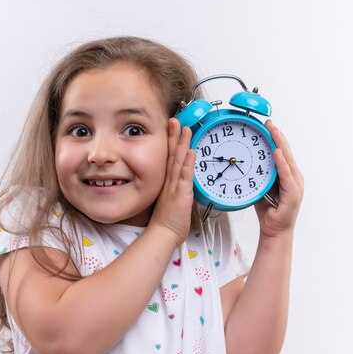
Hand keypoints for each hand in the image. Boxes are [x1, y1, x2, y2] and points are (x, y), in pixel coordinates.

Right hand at [149, 118, 195, 246]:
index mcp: (166, 181)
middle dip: (173, 137)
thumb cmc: (167, 219)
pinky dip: (188, 163)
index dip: (170, 142)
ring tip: (184, 129)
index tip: (172, 128)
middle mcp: (169, 181)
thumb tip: (180, 179)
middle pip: (172, 155)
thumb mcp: (170, 199)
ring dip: (181, 144)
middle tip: (175, 120)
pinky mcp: (181, 194)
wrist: (162, 233)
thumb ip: (174, 187)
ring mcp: (174, 187)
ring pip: (178, 162)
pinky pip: (185, 176)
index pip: (169, 158)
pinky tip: (190, 152)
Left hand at [254, 120, 303, 238]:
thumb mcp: (260, 187)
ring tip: (274, 131)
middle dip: (278, 136)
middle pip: (286, 152)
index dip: (275, 137)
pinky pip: (286, 175)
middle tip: (269, 123)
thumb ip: (257, 174)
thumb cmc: (268, 210)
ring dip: (281, 144)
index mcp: (287, 174)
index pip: (281, 152)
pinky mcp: (293, 194)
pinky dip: (282, 163)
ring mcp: (296, 184)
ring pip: (288, 160)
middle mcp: (294, 177)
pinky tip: (277, 153)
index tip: (267, 125)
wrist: (274, 230)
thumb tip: (244, 163)